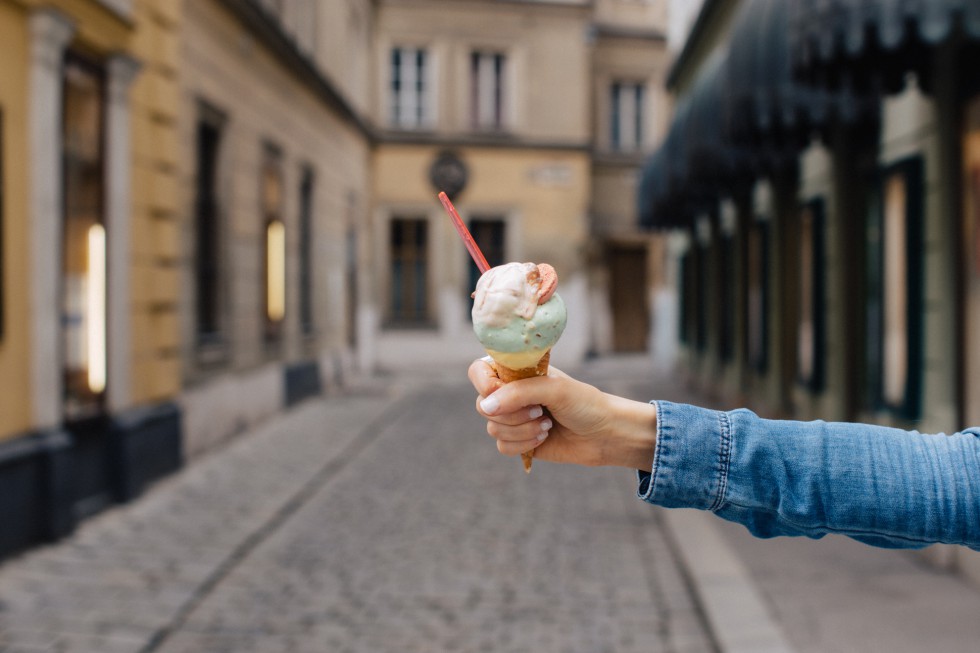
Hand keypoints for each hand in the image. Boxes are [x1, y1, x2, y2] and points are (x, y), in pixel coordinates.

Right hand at [468, 359, 656, 469]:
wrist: (606, 434)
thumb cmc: (585, 404)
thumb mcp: (555, 389)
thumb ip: (519, 393)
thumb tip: (485, 407)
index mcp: (517, 372)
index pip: (479, 371)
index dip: (484, 384)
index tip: (500, 392)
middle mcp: (511, 394)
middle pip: (482, 404)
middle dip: (512, 413)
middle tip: (540, 411)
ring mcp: (514, 418)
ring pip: (493, 427)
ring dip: (522, 430)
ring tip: (547, 425)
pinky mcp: (518, 441)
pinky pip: (502, 446)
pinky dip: (522, 445)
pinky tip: (544, 438)